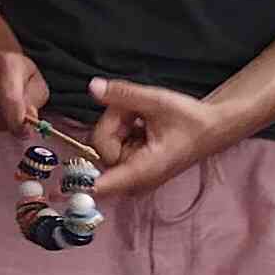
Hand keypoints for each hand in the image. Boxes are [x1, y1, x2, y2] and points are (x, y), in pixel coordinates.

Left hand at [84, 76, 233, 198]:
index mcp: (141, 170)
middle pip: (101, 145)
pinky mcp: (129, 166)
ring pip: (104, 140)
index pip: (102, 184)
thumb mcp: (157, 101)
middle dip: (115, 121)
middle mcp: (133, 179)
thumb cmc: (189, 119)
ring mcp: (130, 173)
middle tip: (137, 112)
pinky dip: (124, 127)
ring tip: (144, 118)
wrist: (211, 128)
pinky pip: (112, 142)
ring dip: (120, 121)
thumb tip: (93, 87)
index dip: (81, 181)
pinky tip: (143, 124)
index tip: (62, 187)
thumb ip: (123, 94)